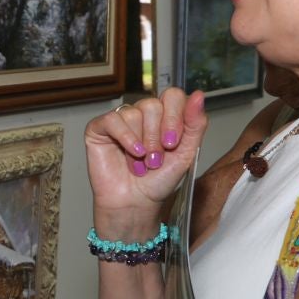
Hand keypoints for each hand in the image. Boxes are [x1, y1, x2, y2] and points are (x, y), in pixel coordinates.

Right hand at [85, 88, 207, 220]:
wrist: (136, 203)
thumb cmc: (160, 180)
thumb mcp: (186, 153)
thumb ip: (195, 124)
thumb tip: (198, 95)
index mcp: (164, 115)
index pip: (172, 96)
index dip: (174, 117)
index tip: (173, 142)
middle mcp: (142, 114)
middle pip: (152, 105)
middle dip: (156, 137)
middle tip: (156, 159)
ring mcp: (120, 119)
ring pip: (133, 114)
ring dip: (141, 144)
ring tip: (142, 163)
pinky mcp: (99, 128)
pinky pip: (113, 120)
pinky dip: (125, 137)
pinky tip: (132, 153)